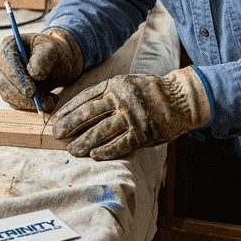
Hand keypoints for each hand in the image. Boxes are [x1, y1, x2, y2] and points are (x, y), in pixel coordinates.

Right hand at [0, 28, 84, 111]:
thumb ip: (44, 58)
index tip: (31, 91)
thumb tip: (34, 74)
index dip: (18, 78)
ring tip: (51, 100)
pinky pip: (15, 103)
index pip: (7, 63)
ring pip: (9, 96)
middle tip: (45, 102)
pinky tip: (47, 102)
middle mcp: (1, 62)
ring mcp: (4, 78)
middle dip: (24, 96)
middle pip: (4, 83)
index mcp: (9, 46)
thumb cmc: (54, 52)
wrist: (56, 61)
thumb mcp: (53, 50)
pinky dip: (30, 106)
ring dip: (29, 103)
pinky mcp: (9, 91)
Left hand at [52, 68, 211, 159]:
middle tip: (57, 135)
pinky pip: (120, 144)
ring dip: (83, 142)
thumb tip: (83, 111)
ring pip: (101, 131)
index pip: (86, 97)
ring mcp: (133, 116)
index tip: (57, 119)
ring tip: (72, 150)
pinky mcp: (143, 133)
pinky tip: (94, 156)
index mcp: (116, 84)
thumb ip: (109, 95)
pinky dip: (105, 151)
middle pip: (89, 114)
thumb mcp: (129, 84)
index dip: (69, 109)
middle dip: (70, 126)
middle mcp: (122, 99)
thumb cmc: (152, 93)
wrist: (183, 99)